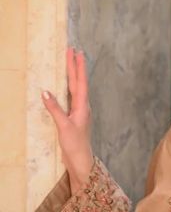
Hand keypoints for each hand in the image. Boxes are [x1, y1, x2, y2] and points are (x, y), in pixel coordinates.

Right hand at [41, 47, 93, 193]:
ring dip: (72, 76)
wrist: (81, 161)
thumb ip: (55, 109)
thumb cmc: (75, 145)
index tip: (76, 52)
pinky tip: (63, 87)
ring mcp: (79, 112)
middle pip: (78, 82)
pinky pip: (70, 98)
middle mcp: (82, 106)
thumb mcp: (64, 126)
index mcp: (82, 106)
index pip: (80, 82)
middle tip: (73, 51)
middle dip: (75, 66)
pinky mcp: (74, 118)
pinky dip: (67, 88)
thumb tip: (45, 92)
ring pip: (75, 89)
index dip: (77, 67)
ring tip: (70, 63)